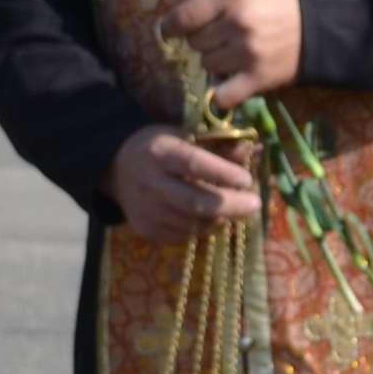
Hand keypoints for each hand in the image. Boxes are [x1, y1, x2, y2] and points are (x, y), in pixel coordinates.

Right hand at [107, 126, 260, 240]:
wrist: (117, 168)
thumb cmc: (161, 148)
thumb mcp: (185, 137)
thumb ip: (219, 146)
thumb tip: (255, 151)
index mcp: (160, 153)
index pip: (194, 164)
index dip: (222, 173)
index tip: (247, 180)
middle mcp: (150, 184)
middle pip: (196, 202)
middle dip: (231, 205)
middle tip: (255, 204)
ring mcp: (146, 211)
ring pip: (194, 223)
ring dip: (221, 218)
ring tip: (234, 209)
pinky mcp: (146, 230)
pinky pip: (185, 236)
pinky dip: (204, 228)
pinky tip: (211, 217)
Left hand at [171, 0, 301, 105]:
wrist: (326, 19)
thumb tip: (193, 1)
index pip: (183, 17)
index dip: (171, 27)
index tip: (170, 32)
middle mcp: (236, 24)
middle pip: (196, 43)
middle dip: (203, 40)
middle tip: (221, 37)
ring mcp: (247, 52)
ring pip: (207, 65)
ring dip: (216, 61)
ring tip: (234, 53)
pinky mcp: (259, 76)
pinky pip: (224, 96)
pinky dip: (221, 95)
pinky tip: (227, 86)